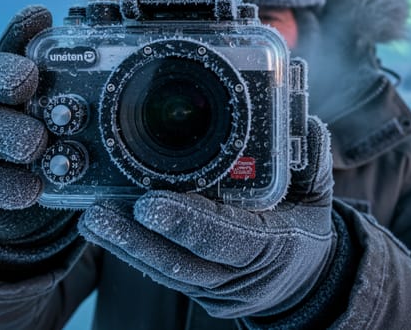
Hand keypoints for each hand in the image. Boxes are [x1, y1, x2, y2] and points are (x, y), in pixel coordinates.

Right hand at [0, 5, 81, 276]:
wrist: (38, 206)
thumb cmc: (68, 147)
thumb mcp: (92, 121)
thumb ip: (107, 97)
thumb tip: (154, 67)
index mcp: (18, 79)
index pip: (13, 45)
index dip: (21, 29)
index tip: (40, 17)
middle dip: (1, 75)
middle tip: (26, 83)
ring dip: (1, 133)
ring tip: (34, 144)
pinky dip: (1, 184)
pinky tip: (28, 189)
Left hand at [78, 116, 336, 318]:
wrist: (304, 286)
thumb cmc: (306, 232)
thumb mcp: (318, 198)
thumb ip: (311, 162)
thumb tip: (304, 124)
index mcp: (274, 248)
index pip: (228, 238)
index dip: (188, 223)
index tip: (148, 204)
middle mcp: (238, 275)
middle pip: (181, 263)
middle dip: (136, 240)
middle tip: (99, 213)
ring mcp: (214, 285)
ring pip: (163, 270)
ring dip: (124, 245)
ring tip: (92, 217)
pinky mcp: (195, 286)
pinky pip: (160, 271)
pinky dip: (131, 250)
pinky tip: (104, 228)